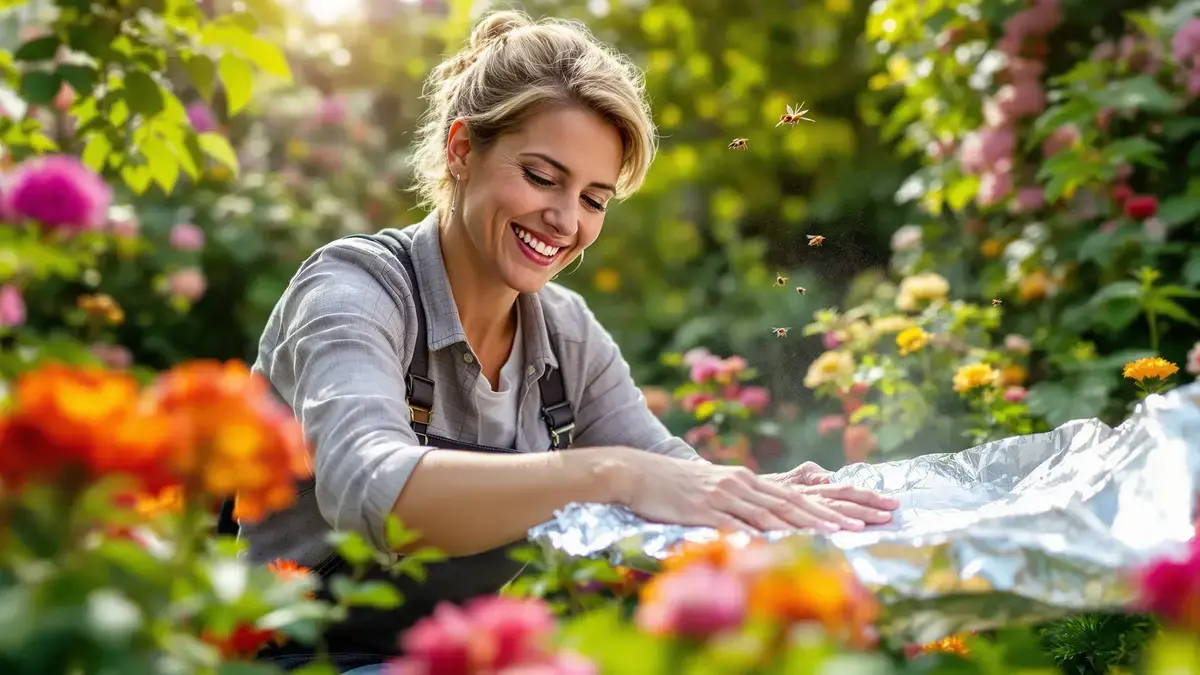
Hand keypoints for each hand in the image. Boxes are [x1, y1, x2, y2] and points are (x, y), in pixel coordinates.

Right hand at [610, 450, 874, 533]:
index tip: (857, 518)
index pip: (795, 496)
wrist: (637, 473)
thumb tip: (759, 519)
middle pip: (794, 503)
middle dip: (832, 515)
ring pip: (773, 512)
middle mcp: (741, 483)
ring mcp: (724, 495)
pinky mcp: (705, 508)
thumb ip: (736, 501)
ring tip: (836, 535)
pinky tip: (782, 540)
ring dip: (807, 524)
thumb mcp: (711, 488)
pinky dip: (763, 531)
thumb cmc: (672, 486)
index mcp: (745, 480)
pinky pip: (738, 522)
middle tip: (864, 524)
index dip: (829, 507)